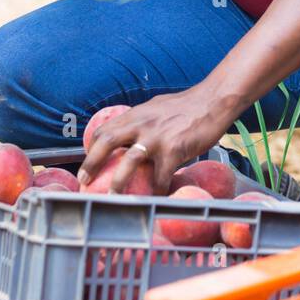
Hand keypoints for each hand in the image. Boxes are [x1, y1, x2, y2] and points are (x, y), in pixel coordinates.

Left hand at [77, 87, 230, 193]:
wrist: (214, 100)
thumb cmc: (188, 106)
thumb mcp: (157, 108)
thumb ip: (142, 122)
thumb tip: (132, 137)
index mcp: (136, 114)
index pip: (104, 130)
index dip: (91, 149)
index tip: (88, 164)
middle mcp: (142, 124)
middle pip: (107, 142)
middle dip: (91, 163)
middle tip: (85, 182)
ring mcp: (158, 137)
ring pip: (129, 161)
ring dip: (118, 182)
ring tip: (113, 197)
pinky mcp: (175, 149)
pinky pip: (161, 176)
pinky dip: (157, 191)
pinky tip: (156, 199)